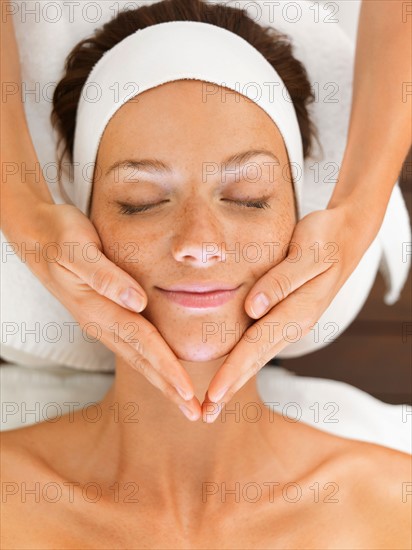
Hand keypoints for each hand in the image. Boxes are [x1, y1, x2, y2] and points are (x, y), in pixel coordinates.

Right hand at [18, 202, 201, 419]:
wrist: (34, 233)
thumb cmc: (58, 235)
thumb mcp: (78, 249)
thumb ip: (106, 277)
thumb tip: (138, 302)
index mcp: (96, 309)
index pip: (142, 343)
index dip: (166, 368)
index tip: (188, 393)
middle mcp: (99, 321)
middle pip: (141, 359)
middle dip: (168, 388)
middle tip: (195, 414)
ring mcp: (100, 320)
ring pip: (137, 356)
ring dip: (161, 380)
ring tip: (184, 401)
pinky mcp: (102, 313)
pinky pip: (131, 343)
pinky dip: (150, 360)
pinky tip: (161, 368)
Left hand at [202, 203, 377, 422]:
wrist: (346, 236)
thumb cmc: (325, 239)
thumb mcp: (307, 253)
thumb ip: (281, 281)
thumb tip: (253, 308)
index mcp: (298, 311)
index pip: (256, 345)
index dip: (233, 371)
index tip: (212, 394)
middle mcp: (294, 323)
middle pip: (255, 360)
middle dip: (229, 388)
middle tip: (205, 415)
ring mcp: (292, 322)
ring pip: (258, 356)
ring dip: (235, 380)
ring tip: (214, 403)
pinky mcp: (287, 316)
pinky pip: (262, 343)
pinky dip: (244, 362)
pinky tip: (233, 371)